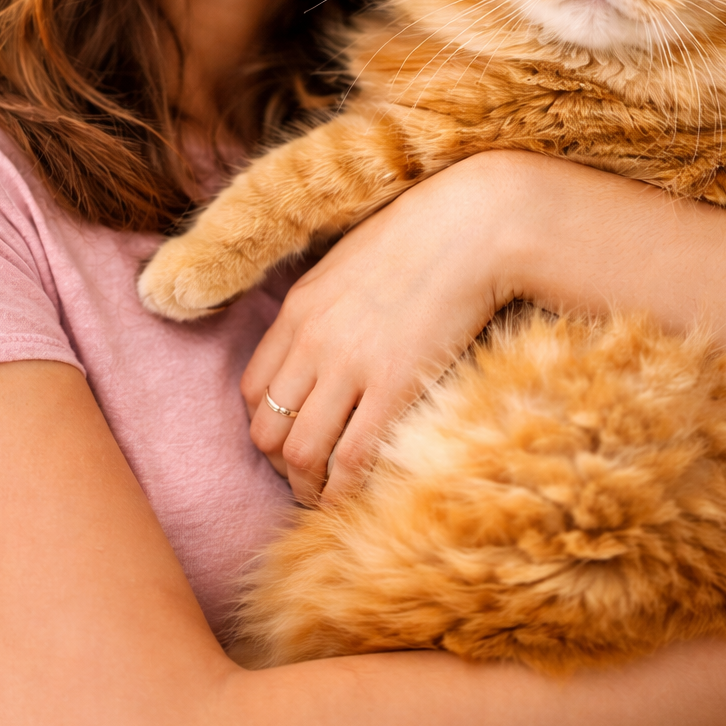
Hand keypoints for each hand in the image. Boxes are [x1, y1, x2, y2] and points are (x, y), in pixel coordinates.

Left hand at [240, 153, 529, 504]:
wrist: (472, 227)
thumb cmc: (421, 238)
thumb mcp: (349, 263)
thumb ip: (325, 307)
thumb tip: (319, 343)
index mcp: (298, 309)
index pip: (253, 388)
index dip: (265, 425)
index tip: (287, 441)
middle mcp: (312, 340)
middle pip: (266, 427)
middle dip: (279, 464)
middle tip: (305, 477)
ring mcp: (350, 365)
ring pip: (300, 452)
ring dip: (308, 485)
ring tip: (326, 497)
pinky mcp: (394, 386)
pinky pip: (352, 457)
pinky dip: (343, 489)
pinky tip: (353, 498)